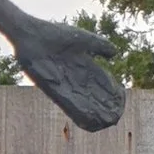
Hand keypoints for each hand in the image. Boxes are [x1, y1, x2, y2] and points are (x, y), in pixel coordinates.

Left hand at [5, 15, 125, 131]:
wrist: (31, 35)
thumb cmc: (54, 34)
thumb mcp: (82, 38)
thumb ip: (100, 45)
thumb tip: (116, 53)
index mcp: (83, 66)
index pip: (101, 82)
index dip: (112, 91)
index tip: (121, 97)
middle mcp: (75, 78)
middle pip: (94, 96)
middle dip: (106, 105)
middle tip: (117, 114)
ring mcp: (64, 84)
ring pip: (82, 103)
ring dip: (96, 113)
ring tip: (108, 120)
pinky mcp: (51, 89)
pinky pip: (68, 104)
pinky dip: (80, 111)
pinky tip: (91, 117)